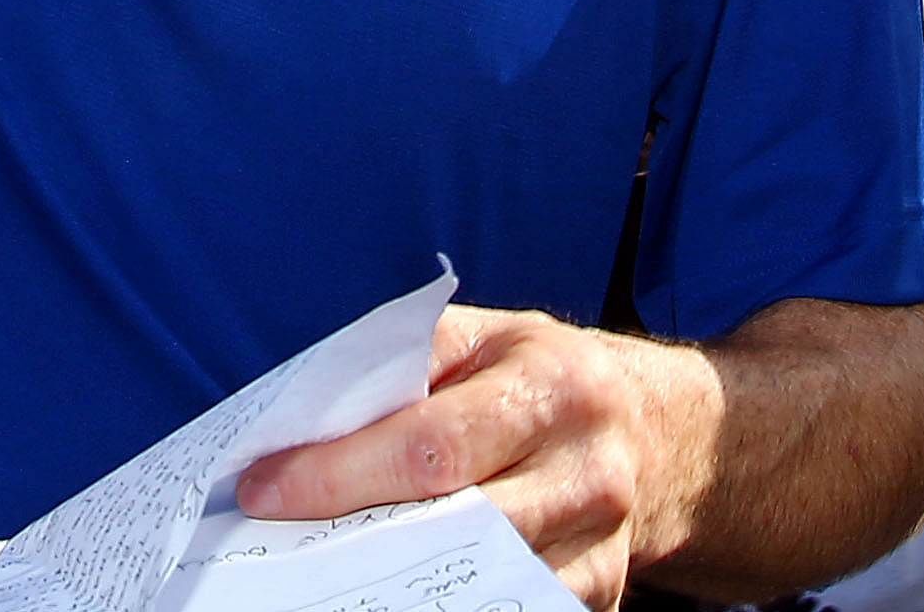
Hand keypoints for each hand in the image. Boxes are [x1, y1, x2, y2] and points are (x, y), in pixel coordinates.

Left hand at [238, 306, 708, 611]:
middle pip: (453, 524)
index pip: (429, 443)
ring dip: (391, 584)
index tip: (262, 488)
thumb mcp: (491, 338)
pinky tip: (388, 595)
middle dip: (352, 536)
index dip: (337, 473)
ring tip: (317, 578)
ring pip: (480, 582)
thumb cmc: (546, 380)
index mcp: (552, 386)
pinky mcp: (599, 594)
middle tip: (274, 546)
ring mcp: (598, 544)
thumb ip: (409, 362)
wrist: (661, 435)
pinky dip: (447, 604)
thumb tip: (307, 414)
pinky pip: (514, 610)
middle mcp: (585, 470)